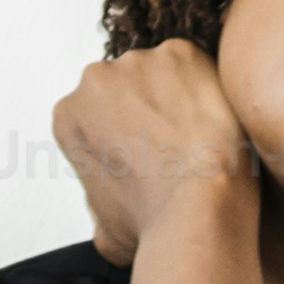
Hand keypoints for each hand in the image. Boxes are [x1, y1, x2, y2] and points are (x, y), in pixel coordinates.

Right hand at [50, 41, 256, 267]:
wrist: (200, 208)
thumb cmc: (154, 222)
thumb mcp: (105, 229)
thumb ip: (99, 208)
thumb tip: (110, 223)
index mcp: (68, 115)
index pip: (96, 115)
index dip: (122, 137)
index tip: (145, 157)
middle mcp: (94, 80)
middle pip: (125, 88)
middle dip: (145, 110)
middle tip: (174, 145)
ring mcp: (138, 61)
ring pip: (160, 73)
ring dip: (175, 96)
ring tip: (200, 135)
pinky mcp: (181, 53)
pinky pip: (193, 63)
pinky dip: (206, 84)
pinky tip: (215, 118)